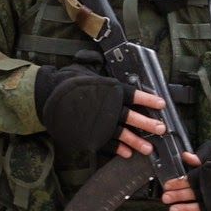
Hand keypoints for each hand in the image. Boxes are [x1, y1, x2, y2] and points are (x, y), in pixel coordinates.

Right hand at [35, 50, 165, 157]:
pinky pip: (107, 144)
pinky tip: (127, 153)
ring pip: (122, 133)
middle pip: (131, 116)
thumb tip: (98, 57)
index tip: (162, 104)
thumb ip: (95, 67)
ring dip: (136, 141)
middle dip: (147, 123)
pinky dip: (117, 149)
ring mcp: (99, 123)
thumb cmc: (67, 82)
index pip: (133, 95)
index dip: (148, 99)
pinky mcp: (90, 136)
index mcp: (109, 89)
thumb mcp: (84, 69)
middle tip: (162, 129)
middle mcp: (107, 107)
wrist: (47, 98)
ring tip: (148, 148)